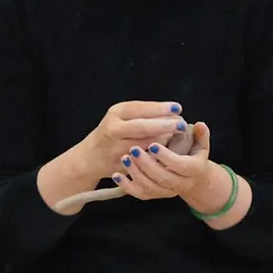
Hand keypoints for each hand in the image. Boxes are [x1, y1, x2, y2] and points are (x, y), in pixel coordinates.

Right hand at [40, 100, 186, 212]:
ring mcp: (115, 147)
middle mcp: (113, 128)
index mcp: (116, 113)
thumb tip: (175, 115)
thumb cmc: (114, 134)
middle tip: (182, 124)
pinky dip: (155, 156)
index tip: (178, 108)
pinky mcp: (119, 163)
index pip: (141, 108)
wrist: (89, 158)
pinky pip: (141, 160)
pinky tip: (167, 153)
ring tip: (179, 139)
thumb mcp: (124, 118)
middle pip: (142, 126)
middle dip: (164, 125)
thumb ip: (144, 115)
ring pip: (143, 144)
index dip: (160, 108)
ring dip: (162, 142)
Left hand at [114, 121, 216, 199]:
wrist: (190, 178)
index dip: (167, 156)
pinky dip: (127, 186)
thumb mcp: (200, 145)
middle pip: (163, 178)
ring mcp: (166, 191)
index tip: (153, 144)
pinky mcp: (153, 195)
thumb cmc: (192, 156)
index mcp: (194, 170)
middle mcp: (181, 184)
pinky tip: (117, 175)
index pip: (181, 165)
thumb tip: (199, 124)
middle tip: (133, 149)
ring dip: (136, 173)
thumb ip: (200, 135)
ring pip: (149, 187)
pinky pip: (139, 194)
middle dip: (147, 164)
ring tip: (125, 158)